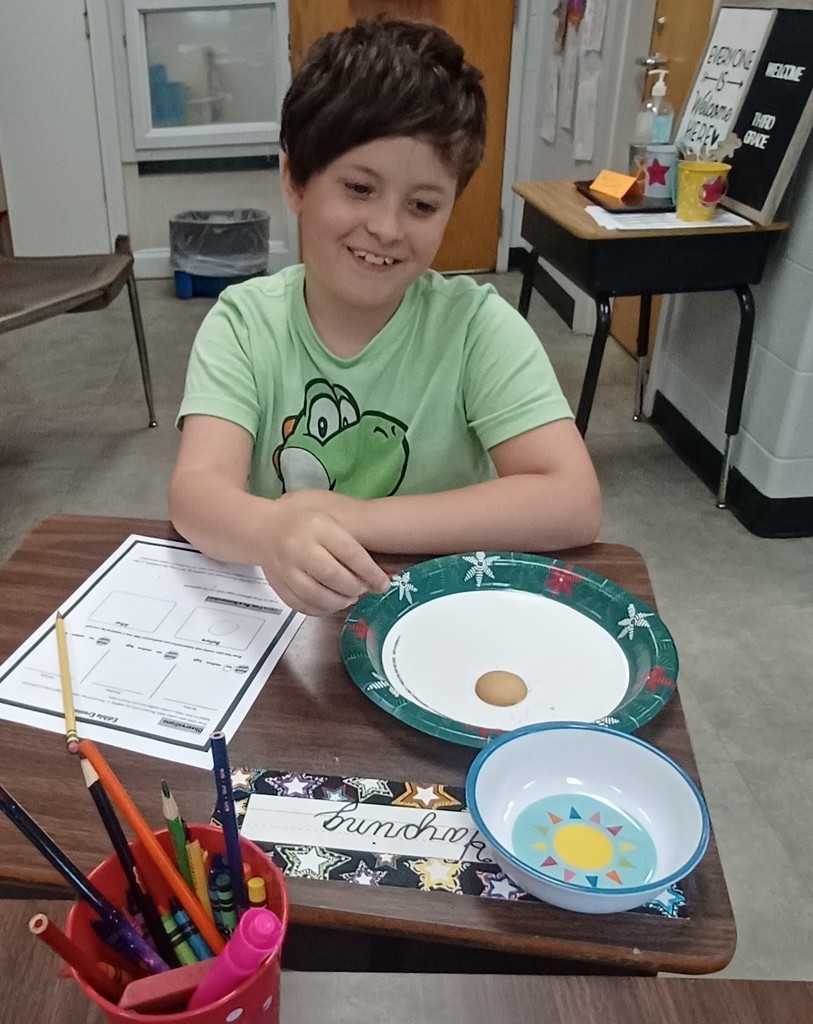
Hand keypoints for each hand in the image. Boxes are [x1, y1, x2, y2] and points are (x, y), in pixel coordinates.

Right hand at [258, 491, 390, 615]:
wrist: (264, 530)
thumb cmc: (304, 524)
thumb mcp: (329, 521)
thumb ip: (352, 545)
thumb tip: (379, 576)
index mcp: (317, 527)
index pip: (351, 553)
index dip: (371, 573)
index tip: (384, 584)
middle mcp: (299, 548)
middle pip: (335, 577)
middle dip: (355, 588)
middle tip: (364, 590)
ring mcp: (285, 569)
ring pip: (318, 596)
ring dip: (340, 602)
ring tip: (349, 597)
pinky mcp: (278, 586)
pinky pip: (303, 606)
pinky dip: (322, 609)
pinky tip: (331, 603)